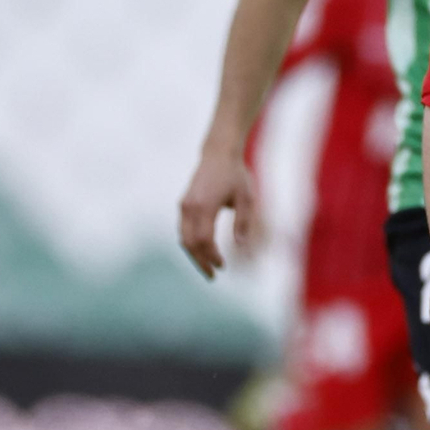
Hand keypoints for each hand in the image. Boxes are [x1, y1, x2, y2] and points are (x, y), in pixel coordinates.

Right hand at [179, 147, 262, 279]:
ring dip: (194, 255)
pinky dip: (191, 244)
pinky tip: (203, 252)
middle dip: (200, 261)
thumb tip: (241, 247)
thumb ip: (243, 222)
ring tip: (207, 268)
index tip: (222, 267)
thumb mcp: (246, 198)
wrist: (219, 153)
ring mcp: (184, 205)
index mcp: (204, 206)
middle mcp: (189, 207)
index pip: (203, 240)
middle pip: (189, 243)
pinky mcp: (184, 204)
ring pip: (183, 238)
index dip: (211, 256)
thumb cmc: (236, 174)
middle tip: (212, 276)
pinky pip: (183, 230)